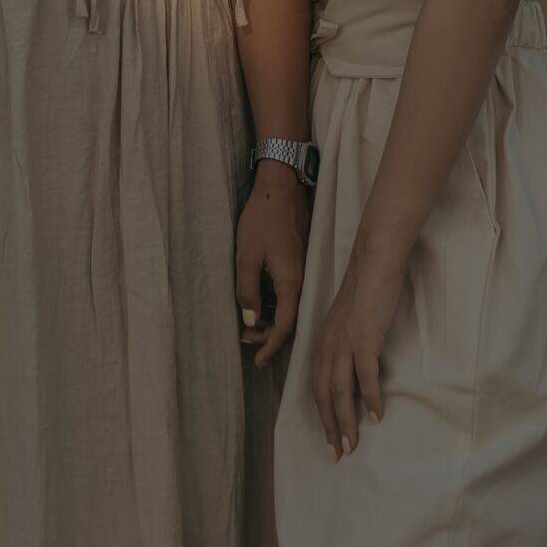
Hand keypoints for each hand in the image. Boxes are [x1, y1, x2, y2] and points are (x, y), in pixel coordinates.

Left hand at [235, 165, 308, 365]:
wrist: (280, 186)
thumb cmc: (262, 218)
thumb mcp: (246, 256)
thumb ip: (247, 291)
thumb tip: (250, 320)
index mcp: (291, 282)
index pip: (285, 326)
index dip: (271, 346)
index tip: (258, 360)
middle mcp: (301, 280)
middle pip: (288, 319)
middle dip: (267, 334)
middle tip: (245, 337)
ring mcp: (301, 269)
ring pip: (288, 306)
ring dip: (269, 318)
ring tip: (248, 323)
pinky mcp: (297, 260)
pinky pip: (288, 292)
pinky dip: (274, 303)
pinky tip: (258, 300)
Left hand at [312, 233, 406, 458]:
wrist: (374, 258)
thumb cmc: (366, 287)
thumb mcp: (349, 318)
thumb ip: (347, 342)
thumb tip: (356, 368)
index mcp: (323, 339)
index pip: (317, 385)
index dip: (322, 414)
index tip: (330, 439)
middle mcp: (329, 342)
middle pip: (324, 393)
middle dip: (330, 427)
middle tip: (338, 455)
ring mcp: (345, 340)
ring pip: (340, 390)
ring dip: (346, 421)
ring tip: (353, 446)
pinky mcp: (364, 336)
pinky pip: (365, 374)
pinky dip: (370, 398)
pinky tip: (376, 416)